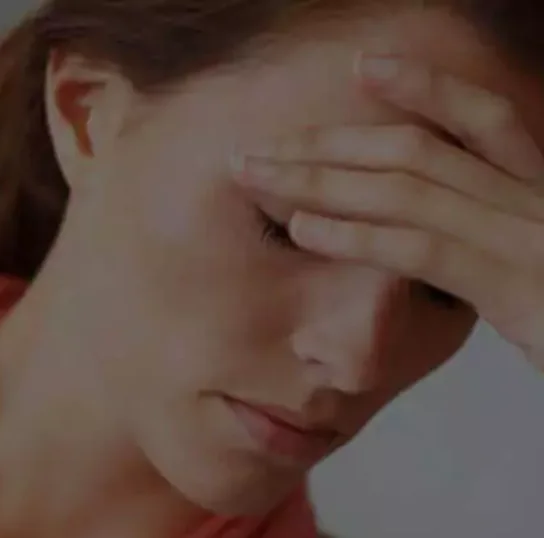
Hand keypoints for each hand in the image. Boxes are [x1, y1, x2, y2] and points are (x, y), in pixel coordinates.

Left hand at [232, 53, 543, 368]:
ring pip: (409, 189)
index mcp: (543, 191)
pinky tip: (302, 229)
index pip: (486, 120)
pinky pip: (424, 249)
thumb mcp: (538, 271)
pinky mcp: (519, 288)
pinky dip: (356, 235)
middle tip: (260, 147)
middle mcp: (539, 201)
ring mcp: (530, 240)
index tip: (363, 66)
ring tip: (257, 177)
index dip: (424, 87)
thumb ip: (490, 244)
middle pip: (420, 150)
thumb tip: (424, 236)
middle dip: (329, 144)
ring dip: (321, 181)